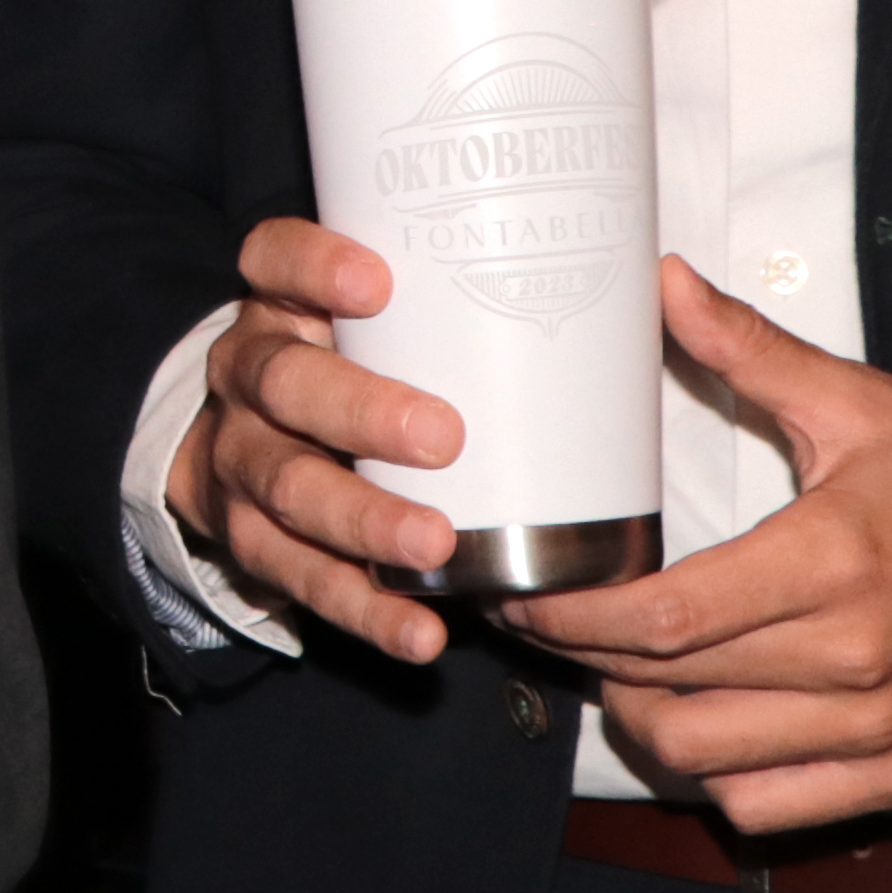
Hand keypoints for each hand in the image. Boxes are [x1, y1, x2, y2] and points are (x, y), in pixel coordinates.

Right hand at [165, 217, 472, 666]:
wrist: (248, 449)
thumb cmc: (358, 371)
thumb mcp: (380, 324)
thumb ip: (467, 313)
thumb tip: (649, 286)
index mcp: (282, 305)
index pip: (273, 259)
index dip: (313, 266)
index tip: (378, 284)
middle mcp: (249, 375)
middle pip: (283, 382)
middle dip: (359, 411)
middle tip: (443, 438)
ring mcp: (241, 459)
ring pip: (285, 487)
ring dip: (362, 518)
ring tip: (434, 544)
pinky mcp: (250, 539)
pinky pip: (300, 579)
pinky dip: (364, 609)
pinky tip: (420, 633)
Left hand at [496, 261, 891, 831]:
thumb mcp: (865, 405)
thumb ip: (751, 350)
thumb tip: (663, 282)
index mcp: (832, 562)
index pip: (664, 619)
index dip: (572, 616)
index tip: (522, 594)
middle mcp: (852, 660)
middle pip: (667, 689)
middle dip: (583, 658)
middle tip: (548, 620)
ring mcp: (878, 730)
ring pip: (705, 759)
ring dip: (639, 720)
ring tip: (617, 668)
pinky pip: (769, 805)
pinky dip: (716, 775)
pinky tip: (701, 720)